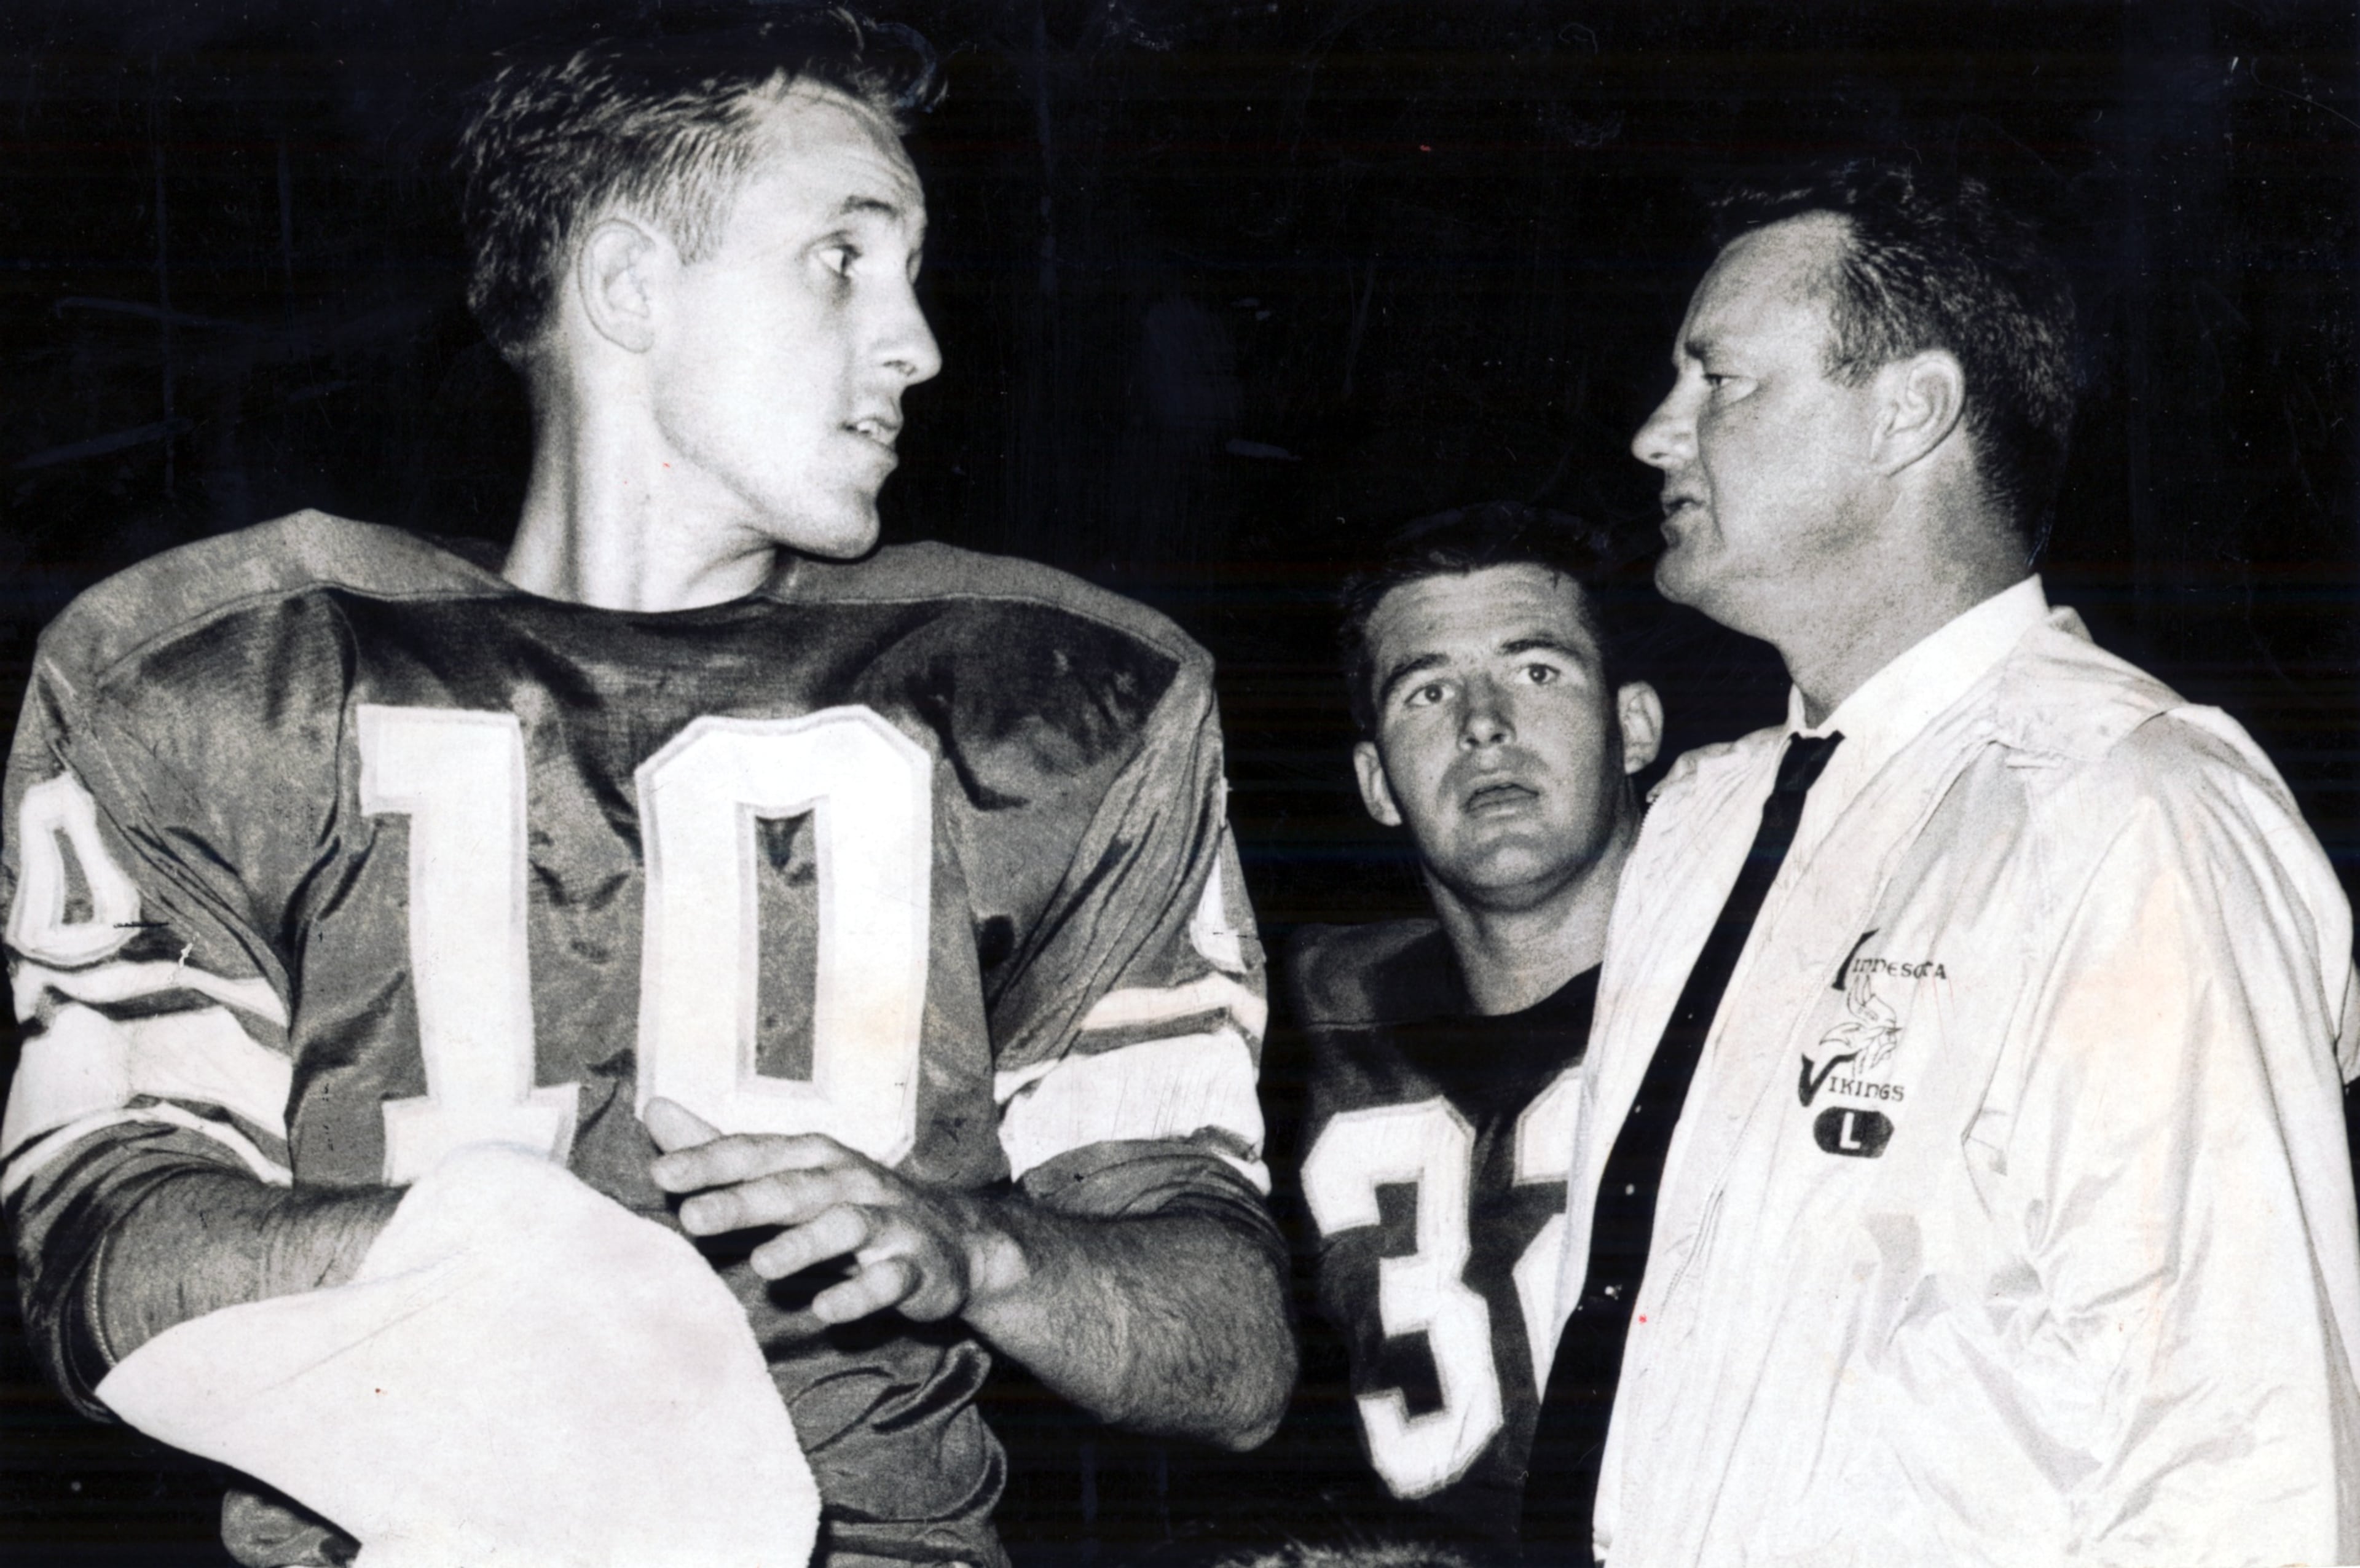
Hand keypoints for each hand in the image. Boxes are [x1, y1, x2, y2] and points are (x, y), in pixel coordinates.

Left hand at [643, 1099, 1004, 1326]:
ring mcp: (889, 1224)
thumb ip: (722, 1152)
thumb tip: (653, 1110)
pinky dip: (860, 1294)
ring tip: (762, 1266)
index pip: (758, 1153)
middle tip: (693, 1219)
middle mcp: (852, 1182)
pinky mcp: (917, 1268)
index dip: (711, 1161)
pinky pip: (891, 1280)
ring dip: (806, 1243)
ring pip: (847, 1226)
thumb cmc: (852, 1206)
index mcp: (817, 1158)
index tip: (662, 1175)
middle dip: (745, 1200)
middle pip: (796, 1186)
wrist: (954, 1244)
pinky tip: (826, 1309)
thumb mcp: (790, 1175)